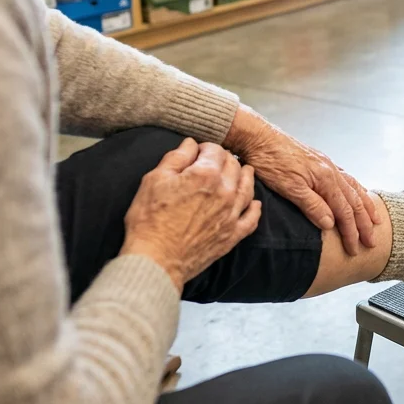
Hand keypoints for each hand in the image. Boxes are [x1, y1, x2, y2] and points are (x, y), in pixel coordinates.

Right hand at [121, 138, 260, 289]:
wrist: (156, 260)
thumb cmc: (149, 220)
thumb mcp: (154, 180)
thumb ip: (176, 157)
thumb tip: (191, 144)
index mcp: (206, 174)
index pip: (215, 150)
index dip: (206, 147)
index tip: (199, 151)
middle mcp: (225, 191)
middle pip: (234, 166)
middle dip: (225, 159)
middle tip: (216, 161)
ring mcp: (232, 214)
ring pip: (248, 188)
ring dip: (245, 176)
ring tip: (244, 171)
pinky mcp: (233, 235)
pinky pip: (251, 218)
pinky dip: (254, 208)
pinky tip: (254, 203)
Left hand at [227, 107, 379, 255]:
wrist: (259, 136)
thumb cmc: (271, 161)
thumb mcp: (289, 188)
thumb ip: (312, 205)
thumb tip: (330, 224)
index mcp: (325, 179)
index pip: (344, 211)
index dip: (351, 232)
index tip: (355, 249)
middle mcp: (331, 171)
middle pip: (354, 201)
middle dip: (364, 223)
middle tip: (371, 241)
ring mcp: (327, 164)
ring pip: (353, 187)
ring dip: (365, 205)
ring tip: (374, 218)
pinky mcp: (320, 160)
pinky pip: (346, 177)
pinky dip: (356, 188)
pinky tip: (357, 191)